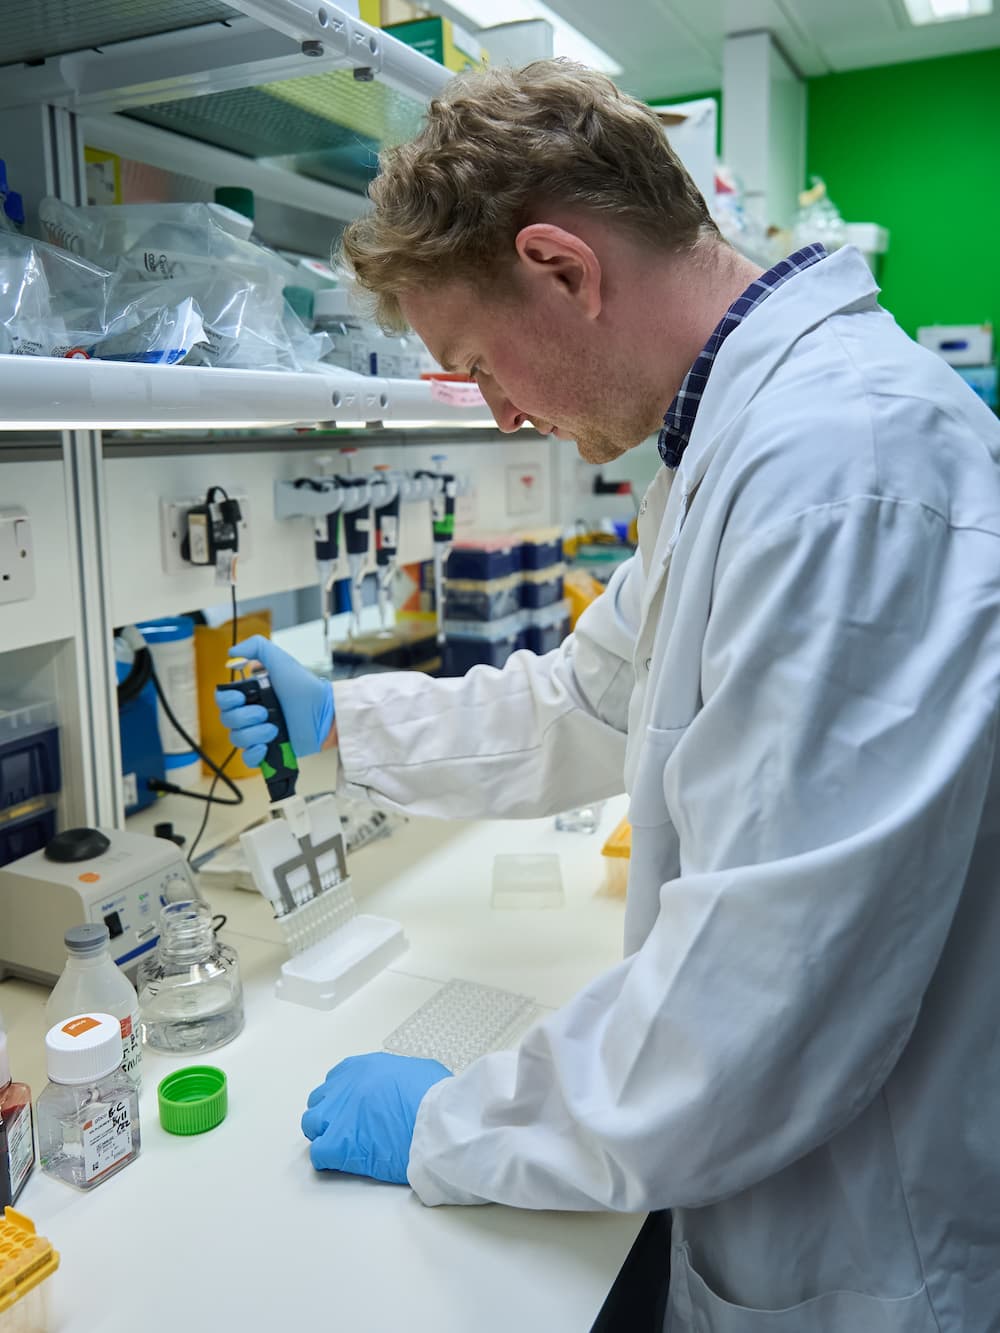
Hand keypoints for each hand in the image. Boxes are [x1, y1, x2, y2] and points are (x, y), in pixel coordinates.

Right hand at [215, 634, 334, 766]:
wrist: (325, 713)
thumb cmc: (305, 687)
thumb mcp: (281, 660)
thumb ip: (257, 647)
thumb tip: (231, 653)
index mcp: (251, 694)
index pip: (223, 699)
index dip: (227, 700)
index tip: (241, 697)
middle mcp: (252, 713)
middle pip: (228, 720)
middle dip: (245, 717)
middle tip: (265, 713)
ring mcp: (259, 733)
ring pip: (237, 739)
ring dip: (253, 734)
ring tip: (274, 729)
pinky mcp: (269, 751)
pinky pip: (248, 758)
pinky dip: (253, 754)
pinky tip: (265, 746)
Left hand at [301, 1053, 451, 1184]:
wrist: (436, 1120)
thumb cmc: (434, 1095)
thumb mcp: (417, 1070)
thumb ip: (398, 1078)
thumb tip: (402, 1088)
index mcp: (361, 1068)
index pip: (337, 1081)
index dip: (344, 1098)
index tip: (355, 1108)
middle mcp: (344, 1088)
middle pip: (320, 1101)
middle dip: (330, 1115)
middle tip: (348, 1128)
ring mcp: (338, 1116)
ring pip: (312, 1124)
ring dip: (324, 1134)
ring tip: (343, 1146)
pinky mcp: (340, 1145)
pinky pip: (318, 1153)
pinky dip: (326, 1159)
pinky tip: (342, 1162)